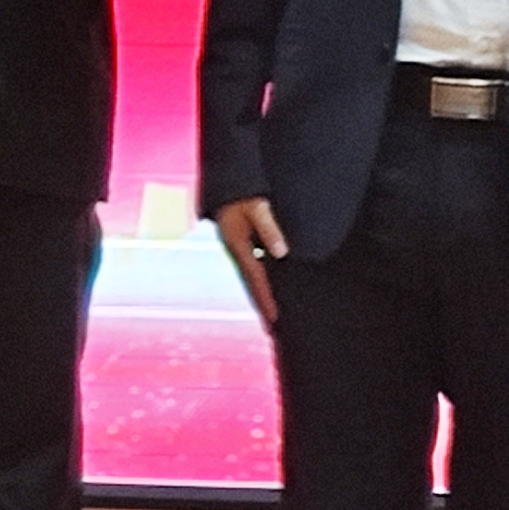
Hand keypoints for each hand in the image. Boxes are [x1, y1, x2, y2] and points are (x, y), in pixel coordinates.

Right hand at [214, 196, 286, 325]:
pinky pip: (254, 267)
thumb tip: (281, 253)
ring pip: (252, 277)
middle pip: (251, 283)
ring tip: (271, 315)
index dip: (266, 298)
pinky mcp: (243, 243)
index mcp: (238, 244)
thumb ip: (269, 228)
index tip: (275, 318)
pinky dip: (261, 281)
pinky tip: (268, 286)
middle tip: (273, 328)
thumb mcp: (257, 207)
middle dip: (262, 305)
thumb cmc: (244, 192)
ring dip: (261, 296)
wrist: (228, 181)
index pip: (255, 278)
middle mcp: (236, 249)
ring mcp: (238, 247)